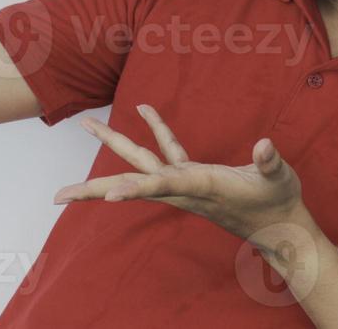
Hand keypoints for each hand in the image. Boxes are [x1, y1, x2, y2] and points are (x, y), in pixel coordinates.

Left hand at [53, 104, 308, 250]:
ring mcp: (184, 182)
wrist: (279, 226)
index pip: (161, 187)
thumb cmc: (279, 203)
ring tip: (88, 123)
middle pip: (131, 183)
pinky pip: (166, 150)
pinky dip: (156, 129)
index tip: (107, 197)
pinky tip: (143, 109)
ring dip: (113, 143)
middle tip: (58, 196)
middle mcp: (183, 187)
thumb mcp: (279, 181)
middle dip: (94, 188)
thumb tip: (265, 146)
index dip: (134, 189)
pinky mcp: (192, 175)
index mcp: (200, 187)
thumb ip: (270, 163)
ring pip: (140, 164)